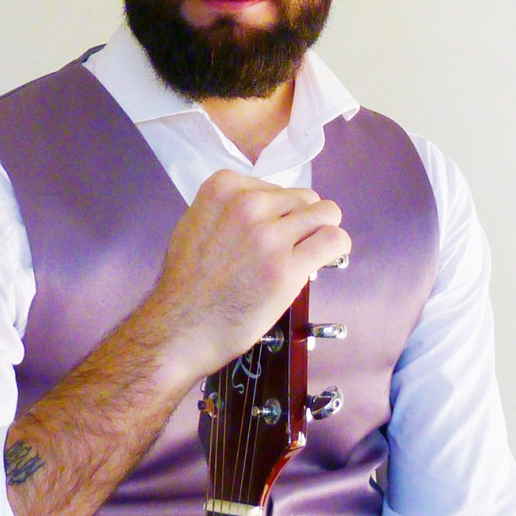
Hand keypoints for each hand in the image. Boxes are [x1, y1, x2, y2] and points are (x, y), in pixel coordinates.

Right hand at [137, 169, 349, 382]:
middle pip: (304, 199)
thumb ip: (231, 210)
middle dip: (302, 222)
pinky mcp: (287, 267)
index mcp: (223, 188)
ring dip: (321, 233)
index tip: (271, 232)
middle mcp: (247, 205)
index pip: (277, 187)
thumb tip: (270, 212)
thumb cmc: (186, 284)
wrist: (180, 328)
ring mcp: (268, 236)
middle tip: (290, 248)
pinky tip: (325, 261)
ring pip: (326, 214)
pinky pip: (334, 241)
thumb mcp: (196, 224)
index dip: (280, 212)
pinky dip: (335, 249)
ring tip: (308, 254)